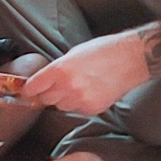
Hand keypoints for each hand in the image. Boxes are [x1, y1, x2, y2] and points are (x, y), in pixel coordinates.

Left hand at [20, 30, 151, 114]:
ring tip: (79, 87)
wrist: (132, 59)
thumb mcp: (75, 53)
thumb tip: (45, 80)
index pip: (34, 86)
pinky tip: (90, 92)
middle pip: (46, 99)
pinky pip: (77, 110)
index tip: (28, 90)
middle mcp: (68, 87)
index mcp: (60, 69)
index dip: (30, 89)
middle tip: (57, 86)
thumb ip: (58, 68)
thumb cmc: (104, 50)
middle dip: (48, 93)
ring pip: (61, 106)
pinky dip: (80, 104)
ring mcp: (81, 99)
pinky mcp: (93, 109)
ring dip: (64, 99)